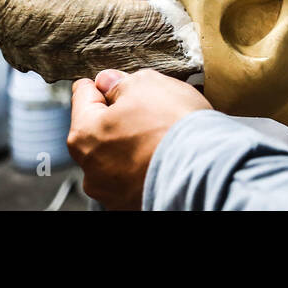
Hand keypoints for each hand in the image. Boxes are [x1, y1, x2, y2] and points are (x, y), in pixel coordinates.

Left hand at [67, 69, 211, 209]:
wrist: (205, 168)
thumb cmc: (173, 124)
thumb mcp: (147, 83)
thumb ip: (120, 82)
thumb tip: (109, 82)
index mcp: (84, 134)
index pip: (82, 96)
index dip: (103, 85)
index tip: (116, 82)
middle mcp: (90, 168)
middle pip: (99, 130)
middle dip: (120, 118)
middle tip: (150, 110)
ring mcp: (111, 191)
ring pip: (117, 157)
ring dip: (133, 145)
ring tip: (162, 137)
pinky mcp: (132, 205)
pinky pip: (134, 177)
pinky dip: (145, 166)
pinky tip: (166, 157)